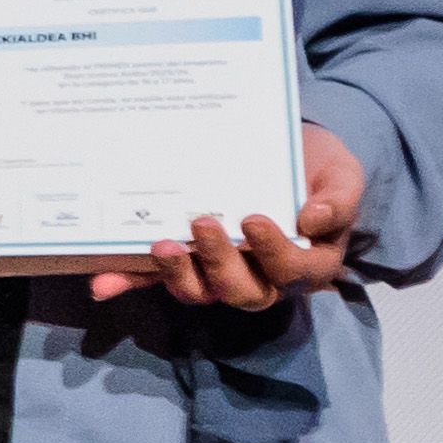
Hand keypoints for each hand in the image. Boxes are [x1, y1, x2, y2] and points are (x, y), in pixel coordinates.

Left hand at [94, 121, 366, 315]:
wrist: (282, 150)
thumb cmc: (316, 167)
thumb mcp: (341, 174)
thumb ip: (339, 198)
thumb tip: (315, 219)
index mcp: (305, 262)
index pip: (291, 272)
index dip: (273, 254)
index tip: (254, 218)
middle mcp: (261, 275)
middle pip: (242, 292)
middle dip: (220, 265)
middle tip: (201, 222)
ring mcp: (218, 270)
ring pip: (198, 291)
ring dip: (176, 274)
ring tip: (160, 243)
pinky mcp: (182, 261)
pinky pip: (153, 279)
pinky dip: (127, 282)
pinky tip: (102, 283)